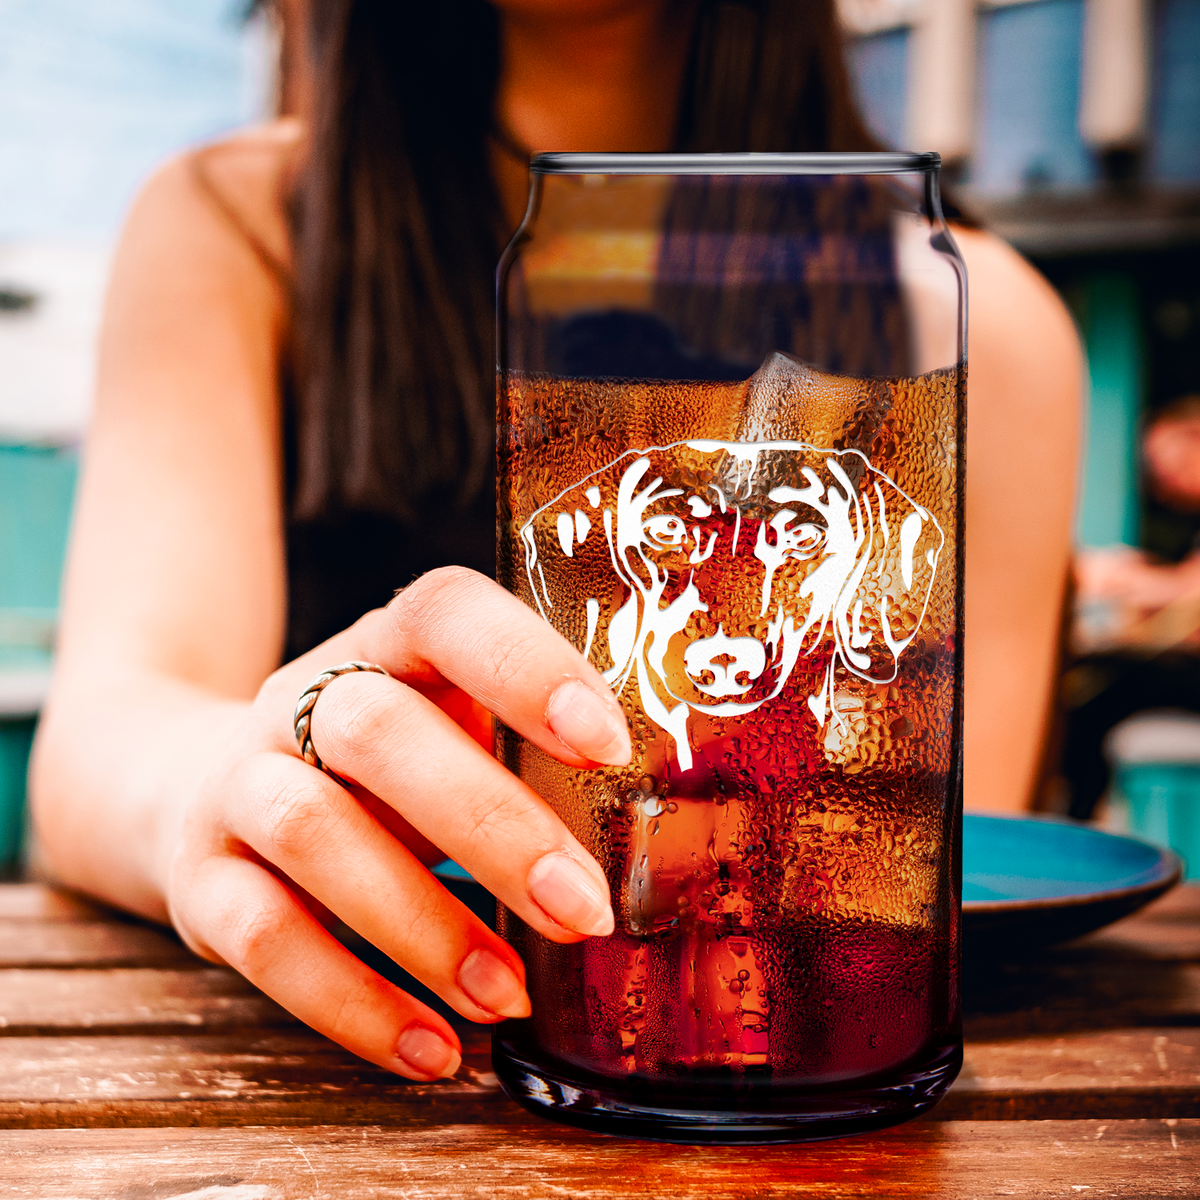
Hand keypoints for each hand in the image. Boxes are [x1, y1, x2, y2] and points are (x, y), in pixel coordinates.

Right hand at [163, 567, 630, 1079]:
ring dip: (422, 926)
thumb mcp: (445, 730)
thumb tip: (653, 841)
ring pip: (314, 832)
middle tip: (582, 912)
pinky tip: (432, 1049)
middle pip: (378, 732)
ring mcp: (239, 782)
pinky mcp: (199, 878)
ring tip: (505, 995)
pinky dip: (352, 1003)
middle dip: (491, 826)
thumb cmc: (378, 766)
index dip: (526, 666)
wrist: (196, 786)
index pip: (447, 614)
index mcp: (387, 646)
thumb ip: (526, 758)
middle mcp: (300, 699)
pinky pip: (263, 938)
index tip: (609, 746)